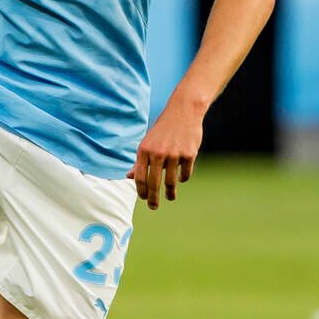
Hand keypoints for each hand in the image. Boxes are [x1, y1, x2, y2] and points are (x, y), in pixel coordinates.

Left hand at [130, 95, 203, 209]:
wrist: (184, 111)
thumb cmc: (163, 128)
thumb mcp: (148, 142)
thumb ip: (139, 160)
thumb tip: (128, 177)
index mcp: (144, 150)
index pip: (140, 177)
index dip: (141, 191)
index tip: (144, 198)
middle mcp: (158, 153)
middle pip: (154, 184)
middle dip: (153, 199)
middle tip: (153, 207)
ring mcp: (174, 154)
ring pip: (171, 181)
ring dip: (170, 192)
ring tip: (170, 196)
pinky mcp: (189, 154)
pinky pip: (185, 174)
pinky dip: (183, 178)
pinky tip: (181, 178)